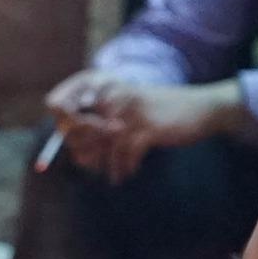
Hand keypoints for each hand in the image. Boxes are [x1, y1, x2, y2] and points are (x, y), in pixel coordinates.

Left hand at [47, 74, 248, 184]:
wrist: (201, 109)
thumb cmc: (159, 112)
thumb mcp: (127, 110)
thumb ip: (101, 125)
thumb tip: (75, 152)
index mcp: (103, 84)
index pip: (56, 103)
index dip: (61, 126)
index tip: (72, 140)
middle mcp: (111, 94)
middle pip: (74, 130)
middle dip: (82, 153)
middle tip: (93, 165)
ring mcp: (129, 111)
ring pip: (98, 146)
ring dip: (103, 165)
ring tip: (111, 173)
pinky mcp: (147, 129)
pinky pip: (124, 156)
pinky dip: (124, 169)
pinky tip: (126, 174)